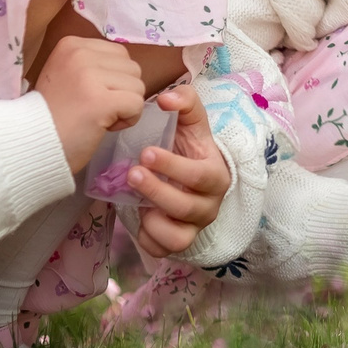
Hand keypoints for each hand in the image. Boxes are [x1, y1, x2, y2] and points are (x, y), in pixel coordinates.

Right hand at [36, 35, 151, 172]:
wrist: (33, 144)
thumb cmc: (54, 115)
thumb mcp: (67, 75)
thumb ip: (94, 65)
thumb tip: (129, 69)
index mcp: (71, 44)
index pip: (120, 54)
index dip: (112, 79)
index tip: (89, 96)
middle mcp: (80, 53)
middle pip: (133, 68)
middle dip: (121, 92)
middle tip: (95, 109)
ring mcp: (89, 75)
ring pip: (138, 86)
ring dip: (125, 107)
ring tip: (98, 117)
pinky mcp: (101, 100)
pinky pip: (137, 104)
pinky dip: (128, 120)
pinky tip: (104, 126)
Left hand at [129, 85, 227, 255]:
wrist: (187, 174)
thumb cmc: (188, 147)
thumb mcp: (190, 122)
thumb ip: (184, 101)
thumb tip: (166, 98)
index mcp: (215, 175)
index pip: (200, 176)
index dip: (173, 166)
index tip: (146, 152)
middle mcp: (209, 205)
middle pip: (186, 207)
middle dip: (157, 191)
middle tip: (132, 173)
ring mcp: (194, 227)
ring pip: (178, 237)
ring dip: (153, 220)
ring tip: (132, 200)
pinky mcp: (177, 242)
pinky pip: (163, 250)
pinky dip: (149, 239)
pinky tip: (139, 218)